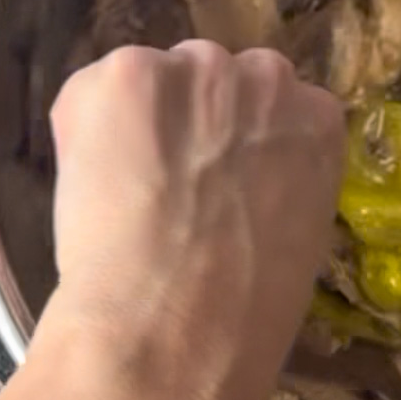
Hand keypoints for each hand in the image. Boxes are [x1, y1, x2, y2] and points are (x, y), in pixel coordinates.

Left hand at [38, 40, 345, 399]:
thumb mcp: (299, 239)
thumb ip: (277, 182)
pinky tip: (93, 194)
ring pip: (152, 83)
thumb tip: (236, 179)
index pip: (274, 103)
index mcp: (318, 120)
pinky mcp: (127, 75)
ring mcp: (195, 69)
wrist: (174, 330)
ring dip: (136, 124)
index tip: (217, 180)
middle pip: (213, 78)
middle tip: (166, 188)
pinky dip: (82, 136)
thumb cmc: (246, 317)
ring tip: (125, 198)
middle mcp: (266, 76)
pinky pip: (92, 96)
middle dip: (189, 120)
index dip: (236, 143)